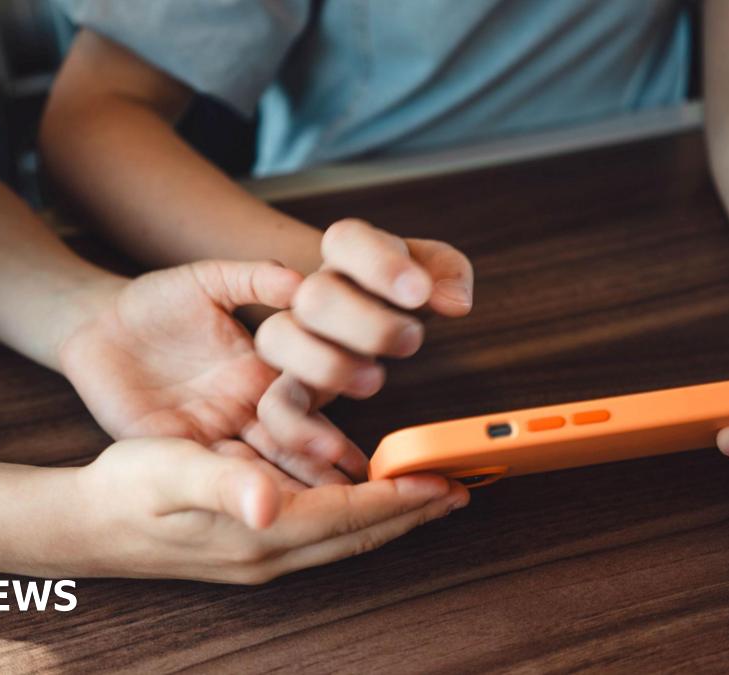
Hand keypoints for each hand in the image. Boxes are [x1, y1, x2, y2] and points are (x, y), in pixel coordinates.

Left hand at [58, 260, 366, 485]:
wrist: (94, 325)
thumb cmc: (155, 301)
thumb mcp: (207, 281)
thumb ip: (252, 278)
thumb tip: (301, 280)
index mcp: (262, 370)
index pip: (309, 390)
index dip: (334, 395)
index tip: (368, 398)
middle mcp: (247, 408)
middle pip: (295, 439)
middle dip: (324, 455)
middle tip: (356, 471)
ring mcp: (214, 433)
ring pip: (260, 466)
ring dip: (291, 484)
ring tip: (326, 502)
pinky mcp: (176, 451)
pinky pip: (214, 475)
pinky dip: (240, 490)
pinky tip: (265, 508)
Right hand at [63, 437, 468, 582]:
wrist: (83, 525)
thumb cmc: (124, 490)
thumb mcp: (169, 473)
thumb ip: (222, 486)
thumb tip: (269, 504)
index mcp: (260, 531)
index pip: (349, 514)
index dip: (399, 497)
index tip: (443, 481)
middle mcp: (269, 552)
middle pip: (358, 534)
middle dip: (410, 513)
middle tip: (458, 489)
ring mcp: (261, 556)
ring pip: (343, 539)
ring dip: (387, 517)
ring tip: (424, 495)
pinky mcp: (250, 547)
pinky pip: (320, 535)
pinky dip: (353, 516)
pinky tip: (359, 497)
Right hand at [254, 219, 473, 467]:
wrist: (369, 311)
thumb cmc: (402, 291)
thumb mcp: (433, 270)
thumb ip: (446, 273)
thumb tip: (453, 300)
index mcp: (347, 252)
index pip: (347, 239)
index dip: (380, 265)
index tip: (420, 293)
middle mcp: (312, 290)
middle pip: (315, 296)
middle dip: (366, 323)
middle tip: (411, 341)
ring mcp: (294, 336)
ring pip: (277, 340)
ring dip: (327, 366)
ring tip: (373, 381)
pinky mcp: (290, 384)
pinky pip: (275, 405)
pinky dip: (300, 429)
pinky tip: (338, 449)